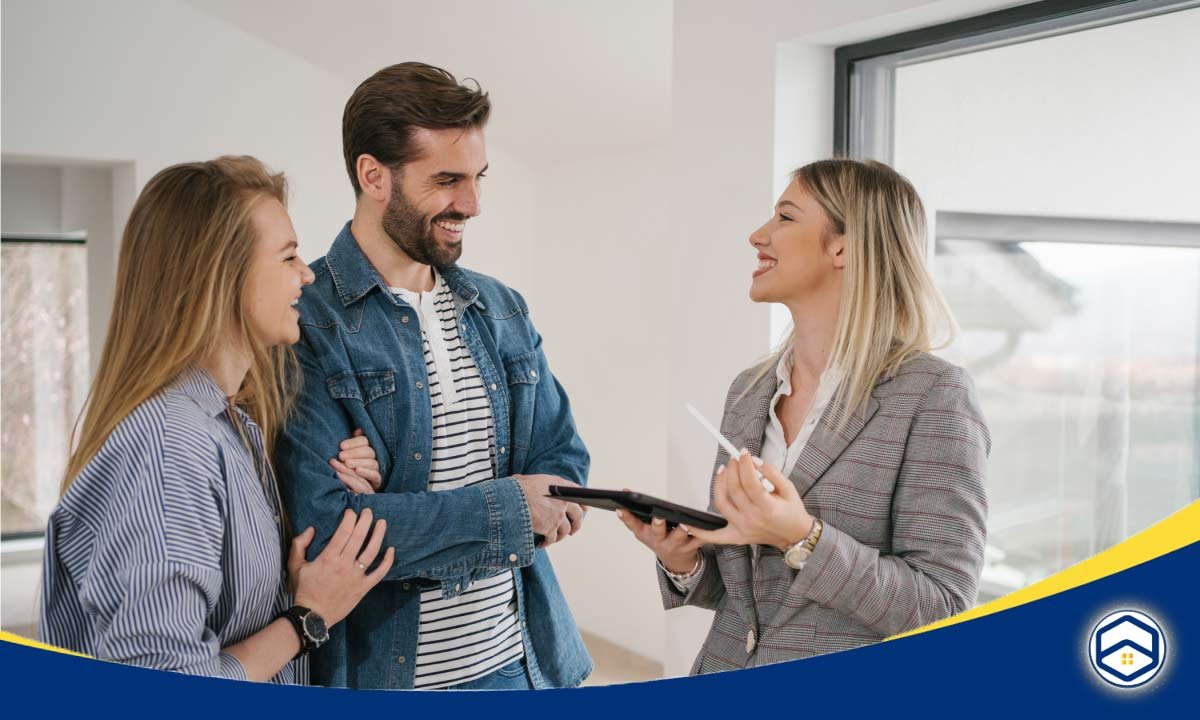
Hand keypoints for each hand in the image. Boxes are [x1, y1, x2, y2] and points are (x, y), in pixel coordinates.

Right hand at [287, 508, 393, 625]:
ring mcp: (356, 577)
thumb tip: (311, 529)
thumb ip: (299, 545)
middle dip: (365, 521)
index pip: (343, 532)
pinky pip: (379, 573)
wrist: (312, 617)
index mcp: (328, 558)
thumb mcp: (294, 566)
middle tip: (368, 511)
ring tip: (382, 523)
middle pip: (359, 537)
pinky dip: (387, 562)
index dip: (349, 518)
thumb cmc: (303, 590)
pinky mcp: (363, 588)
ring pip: (372, 552)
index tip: (351, 512)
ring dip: (378, 535)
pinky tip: (392, 550)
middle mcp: (344, 565)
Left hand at [330, 429, 381, 493]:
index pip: (365, 441)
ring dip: (359, 462)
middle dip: (354, 453)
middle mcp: (376, 457)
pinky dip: (366, 472)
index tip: (341, 446)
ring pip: (372, 462)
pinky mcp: (378, 480)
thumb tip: (358, 430)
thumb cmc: (349, 467)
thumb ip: (354, 442)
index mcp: (369, 447)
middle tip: (341, 456)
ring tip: (347, 464)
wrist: (353, 488)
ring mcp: (378, 469)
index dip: (353, 442)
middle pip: (369, 451)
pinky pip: (376, 475)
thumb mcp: (349, 454)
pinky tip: (357, 470)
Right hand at [514, 474, 584, 546]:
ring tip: (554, 539)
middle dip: (576, 525)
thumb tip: (541, 490)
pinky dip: (548, 542)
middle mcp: (563, 500)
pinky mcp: (550, 528)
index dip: (583, 503)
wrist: (512, 498)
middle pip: (577, 515)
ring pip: (566, 530)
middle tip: (572, 531)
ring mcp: (558, 515)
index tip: (586, 509)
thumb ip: (545, 486)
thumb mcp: (535, 480)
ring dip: (561, 536)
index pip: (579, 493)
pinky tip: (542, 544)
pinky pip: (553, 538)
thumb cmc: (518, 488)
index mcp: (560, 485)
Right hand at [615, 487, 703, 574]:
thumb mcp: (642, 529)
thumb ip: (633, 512)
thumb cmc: (658, 538)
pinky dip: (704, 535)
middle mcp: (658, 540)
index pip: (633, 524)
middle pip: (657, 532)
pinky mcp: (691, 546)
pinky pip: (698, 540)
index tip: (621, 508)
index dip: (627, 517)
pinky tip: (708, 526)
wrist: (675, 560)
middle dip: (657, 524)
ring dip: (681, 531)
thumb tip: (625, 490)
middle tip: (658, 516)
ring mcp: (675, 545)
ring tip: (684, 523)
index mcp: (645, 534)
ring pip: (678, 537)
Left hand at [684, 452, 813, 548]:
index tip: (743, 453)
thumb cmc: (793, 512)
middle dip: (733, 469)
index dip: (745, 464)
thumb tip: (755, 461)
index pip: (750, 482)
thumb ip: (773, 473)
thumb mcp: (789, 488)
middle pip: (734, 490)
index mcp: (768, 508)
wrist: (795, 536)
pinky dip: (700, 531)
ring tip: (723, 471)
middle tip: (734, 459)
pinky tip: (689, 524)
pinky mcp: (736, 536)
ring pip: (722, 503)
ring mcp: (742, 529)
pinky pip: (714, 536)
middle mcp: (753, 519)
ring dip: (719, 484)